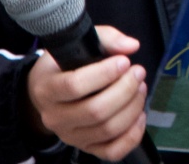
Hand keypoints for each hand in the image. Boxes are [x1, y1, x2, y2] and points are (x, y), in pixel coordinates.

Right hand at [25, 25, 146, 160]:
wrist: (48, 92)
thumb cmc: (65, 64)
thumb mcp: (79, 42)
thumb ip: (107, 38)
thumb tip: (131, 46)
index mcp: (48, 89)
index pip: (74, 86)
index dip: (104, 74)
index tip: (124, 61)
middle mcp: (55, 117)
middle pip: (95, 111)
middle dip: (125, 90)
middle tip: (138, 72)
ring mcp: (70, 136)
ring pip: (107, 130)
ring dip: (132, 107)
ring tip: (140, 88)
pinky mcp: (85, 147)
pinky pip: (112, 151)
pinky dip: (132, 135)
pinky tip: (139, 115)